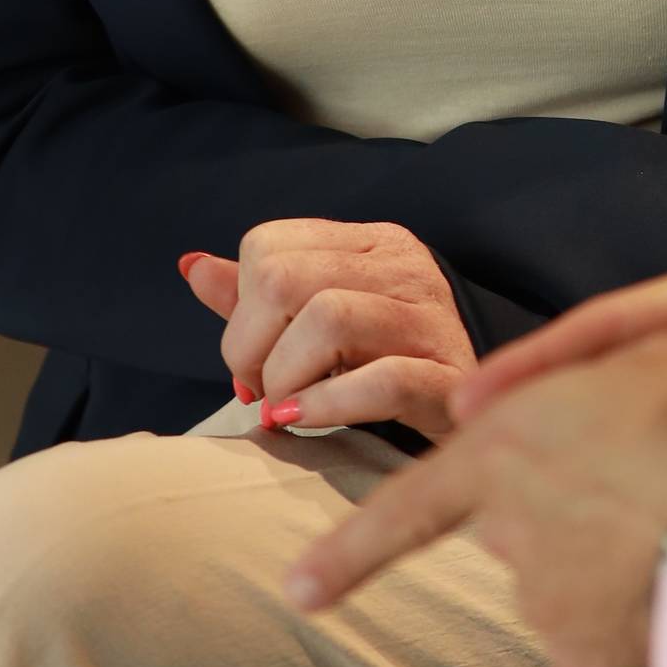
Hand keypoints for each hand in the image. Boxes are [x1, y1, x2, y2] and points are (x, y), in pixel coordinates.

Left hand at [178, 221, 476, 440]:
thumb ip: (256, 300)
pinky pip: (382, 381)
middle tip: (260, 391)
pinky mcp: (452, 379)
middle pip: (285, 279)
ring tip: (288, 410)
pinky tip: (307, 421)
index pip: (267, 246)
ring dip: (285, 378)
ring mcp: (434, 320)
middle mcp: (407, 268)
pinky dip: (327, 405)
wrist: (476, 422)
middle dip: (249, 347)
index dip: (239, 310)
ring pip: (328, 319)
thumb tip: (190, 265)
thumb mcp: (315, 330)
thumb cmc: (384, 373)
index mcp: (373, 243)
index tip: (253, 361)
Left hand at [283, 331, 666, 666]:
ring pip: (571, 586)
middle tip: (656, 488)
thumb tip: (590, 391)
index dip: (350, 551)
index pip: (409, 505)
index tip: (298, 594)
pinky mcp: (590, 660)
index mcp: (506, 447)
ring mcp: (546, 602)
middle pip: (522, 531)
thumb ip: (601, 373)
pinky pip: (613, 640)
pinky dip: (646, 617)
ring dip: (619, 565)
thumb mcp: (661, 351)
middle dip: (571, 520)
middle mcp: (510, 531)